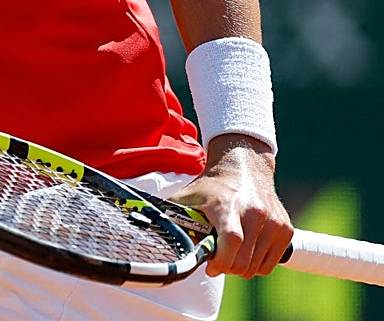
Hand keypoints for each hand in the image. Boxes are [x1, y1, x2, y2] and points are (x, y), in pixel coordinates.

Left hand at [173, 134, 293, 277]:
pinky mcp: (285, 229)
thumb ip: (171, 216)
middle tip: (217, 260)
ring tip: (230, 252)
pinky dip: (256, 265)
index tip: (211, 266)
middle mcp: (254, 213)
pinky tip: (246, 250)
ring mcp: (273, 222)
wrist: (244, 168)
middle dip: (226, 268)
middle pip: (243, 262)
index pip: (231, 242)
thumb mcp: (188, 196)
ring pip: (256, 268)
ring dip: (240, 267)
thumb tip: (151, 234)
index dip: (220, 262)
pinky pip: (269, 265)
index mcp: (227, 205)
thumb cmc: (212, 186)